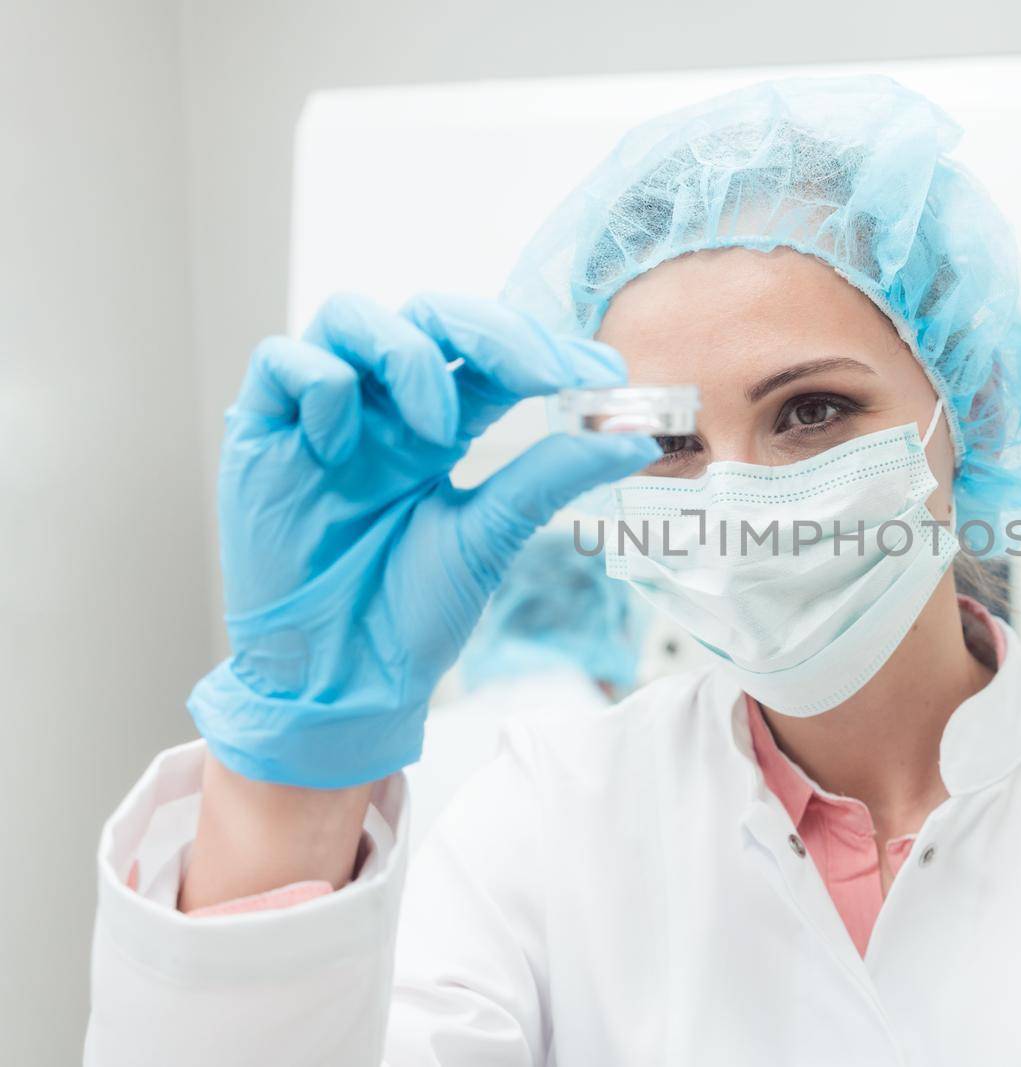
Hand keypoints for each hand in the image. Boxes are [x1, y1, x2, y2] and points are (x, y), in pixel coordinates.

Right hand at [188, 292, 657, 787]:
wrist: (340, 679)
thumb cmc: (408, 613)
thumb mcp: (492, 534)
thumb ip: (552, 475)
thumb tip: (637, 439)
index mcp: (440, 423)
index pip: (490, 353)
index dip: (544, 347)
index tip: (605, 374)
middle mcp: (383, 408)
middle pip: (430, 314)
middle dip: (491, 331)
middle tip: (541, 375)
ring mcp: (323, 415)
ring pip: (353, 315)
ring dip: (407, 355)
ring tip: (436, 432)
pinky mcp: (261, 433)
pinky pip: (281, 359)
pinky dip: (322, 385)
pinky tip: (340, 446)